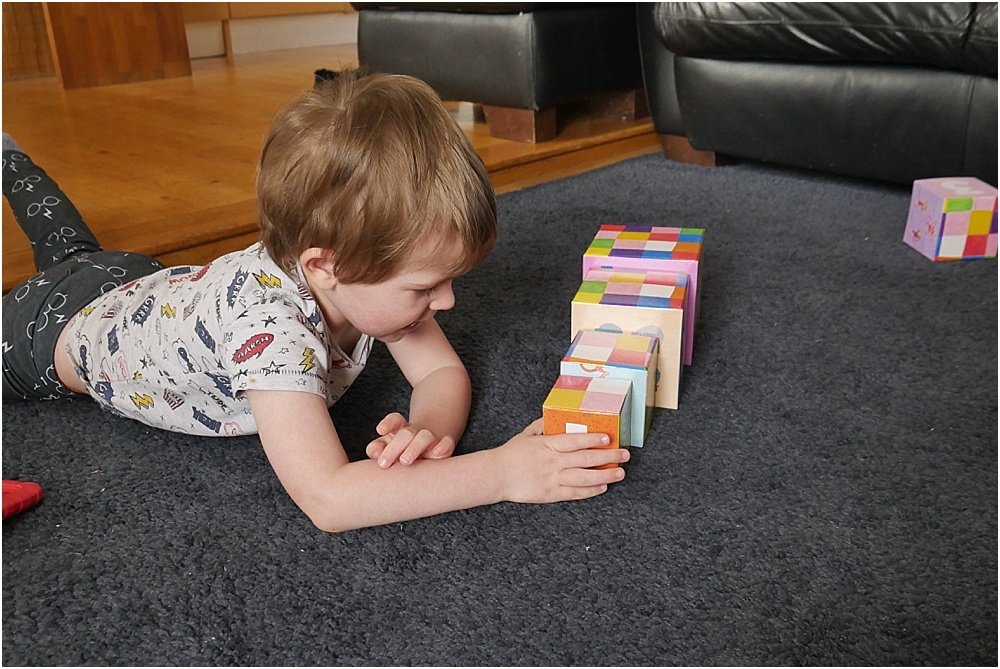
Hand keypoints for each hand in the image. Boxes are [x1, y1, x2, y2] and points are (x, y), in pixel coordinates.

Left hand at [366, 412, 456, 468]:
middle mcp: (416, 433)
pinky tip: (436, 454)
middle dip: (394, 448)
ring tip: (404, 461)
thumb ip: (376, 449)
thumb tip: (375, 452)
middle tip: (384, 463)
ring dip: (414, 448)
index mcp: (400, 430)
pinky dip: (443, 447)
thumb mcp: (385, 449)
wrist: (427, 451)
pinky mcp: (445, 447)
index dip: (389, 423)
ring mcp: (431, 439)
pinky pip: (447, 443)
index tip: (380, 430)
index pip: (396, 420)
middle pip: (406, 433)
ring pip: (425, 437)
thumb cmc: (400, 452)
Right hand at [496, 418, 628, 503]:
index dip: (592, 439)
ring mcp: (552, 478)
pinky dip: (589, 491)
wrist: (496, 475)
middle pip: (584, 459)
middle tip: (625, 455)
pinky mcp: (550, 494)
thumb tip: (556, 417)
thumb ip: (543, 426)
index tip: (609, 437)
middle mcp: (552, 461)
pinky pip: (574, 493)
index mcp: (547, 444)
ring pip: (583, 478)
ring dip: (604, 476)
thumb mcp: (527, 434)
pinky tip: (602, 488)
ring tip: (620, 473)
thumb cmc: (511, 453)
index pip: (574, 441)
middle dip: (607, 457)